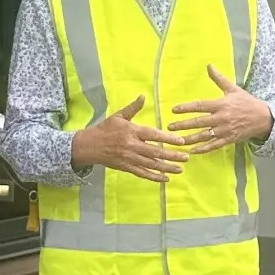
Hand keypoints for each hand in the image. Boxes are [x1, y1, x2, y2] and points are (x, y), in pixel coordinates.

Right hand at [71, 96, 188, 183]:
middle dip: (172, 155)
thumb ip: (133, 107)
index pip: (153, 135)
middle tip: (186, 157)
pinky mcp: (126, 168)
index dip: (167, 138)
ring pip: (151, 164)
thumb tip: (143, 96)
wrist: (89, 146)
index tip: (180, 140)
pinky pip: (142, 174)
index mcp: (132, 131)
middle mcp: (132, 146)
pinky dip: (154, 177)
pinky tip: (166, 178)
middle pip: (155, 152)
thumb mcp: (118, 116)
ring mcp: (129, 158)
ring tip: (180, 169)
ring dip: (166, 167)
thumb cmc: (105, 129)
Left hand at [168, 65, 273, 154]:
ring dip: (190, 138)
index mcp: (221, 105)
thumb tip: (209, 65)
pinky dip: (203, 149)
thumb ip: (219, 78)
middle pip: (199, 123)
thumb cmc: (247, 102)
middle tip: (170, 127)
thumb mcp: (233, 89)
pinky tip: (192, 151)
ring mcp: (225, 131)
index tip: (174, 110)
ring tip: (178, 140)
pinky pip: (214, 146)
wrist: (264, 118)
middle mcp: (221, 118)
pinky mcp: (229, 140)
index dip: (186, 108)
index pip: (200, 106)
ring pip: (204, 136)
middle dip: (183, 125)